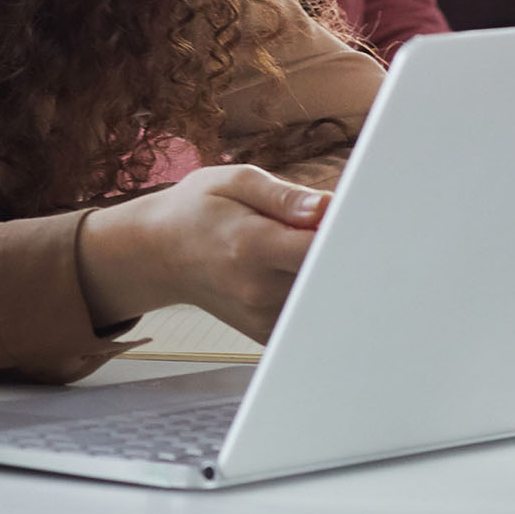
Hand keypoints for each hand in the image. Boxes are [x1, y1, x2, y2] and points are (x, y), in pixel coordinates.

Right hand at [76, 164, 327, 341]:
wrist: (158, 253)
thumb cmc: (197, 210)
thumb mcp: (234, 181)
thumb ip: (285, 195)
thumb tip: (328, 206)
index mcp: (253, 246)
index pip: (321, 248)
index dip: (348, 232)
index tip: (356, 217)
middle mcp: (259, 289)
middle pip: (331, 276)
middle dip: (343, 251)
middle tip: (334, 228)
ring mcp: (262, 316)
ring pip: (324, 296)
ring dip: (327, 272)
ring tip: (298, 247)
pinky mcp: (267, 332)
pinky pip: (309, 312)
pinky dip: (313, 292)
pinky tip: (293, 270)